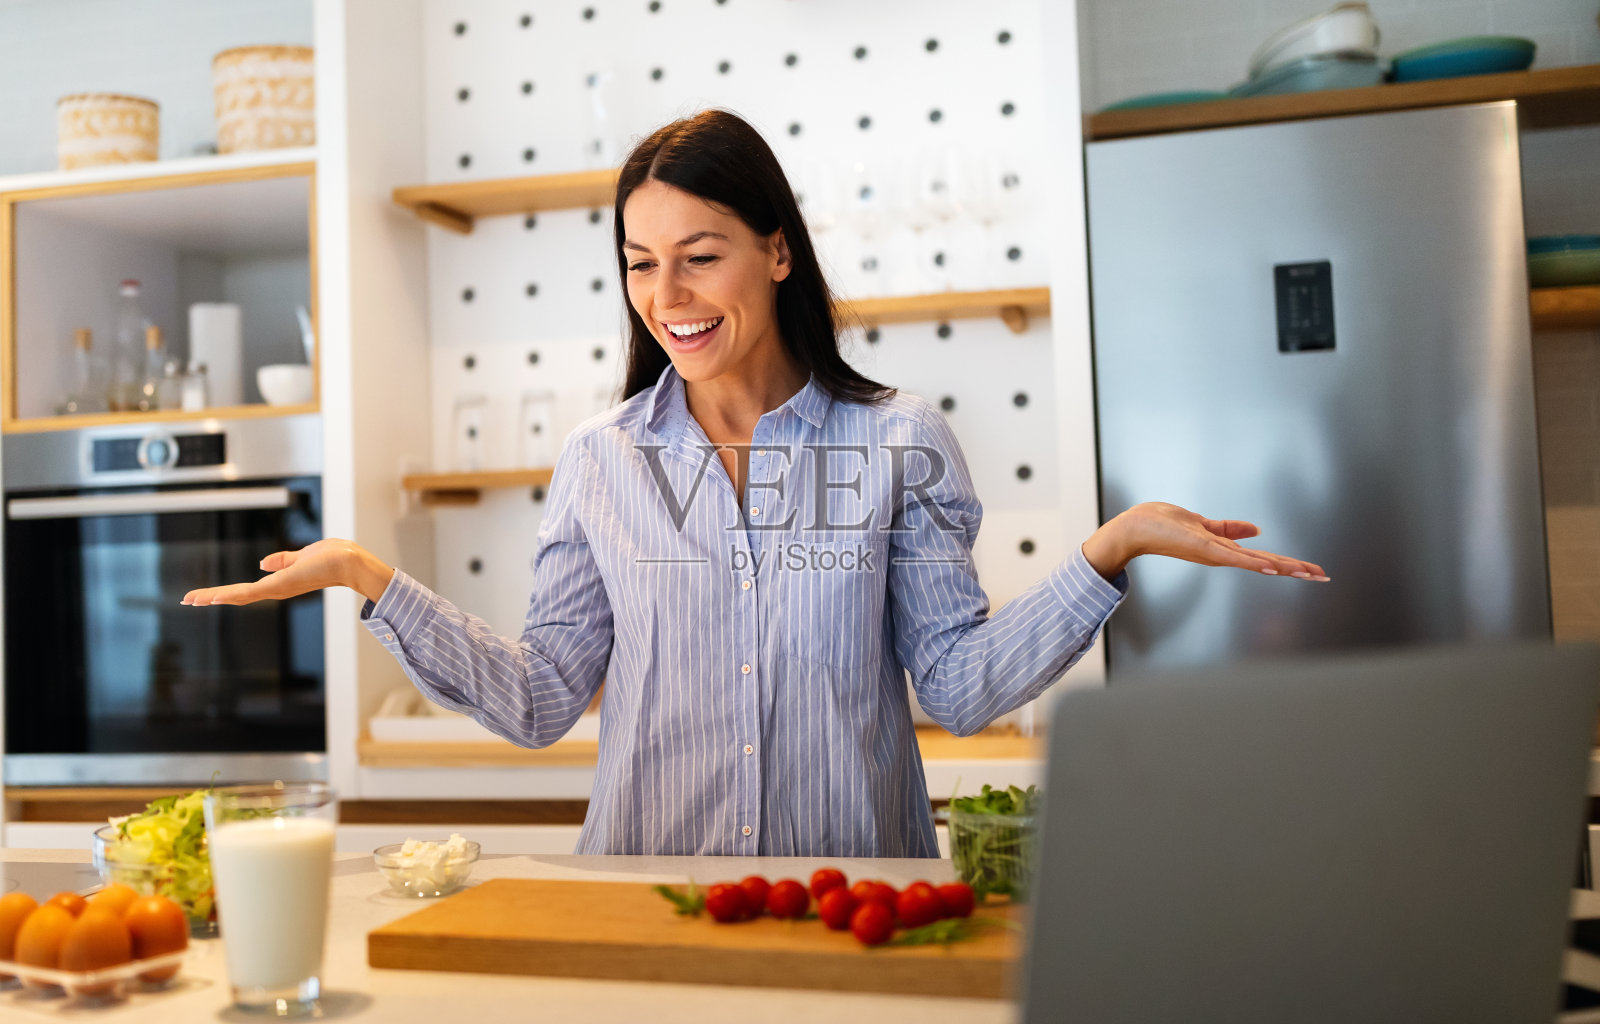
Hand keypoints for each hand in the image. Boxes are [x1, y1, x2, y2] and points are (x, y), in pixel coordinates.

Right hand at [181, 538, 394, 606]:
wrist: (351, 562)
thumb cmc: (335, 558)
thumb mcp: (302, 555)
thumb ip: (283, 560)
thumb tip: (264, 563)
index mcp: (281, 583)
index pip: (247, 589)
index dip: (226, 591)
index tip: (205, 594)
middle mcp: (276, 590)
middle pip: (238, 595)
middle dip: (212, 597)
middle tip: (187, 599)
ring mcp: (278, 589)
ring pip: (239, 595)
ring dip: (213, 596)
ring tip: (192, 599)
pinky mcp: (280, 586)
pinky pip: (250, 592)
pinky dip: (230, 595)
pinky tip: (212, 597)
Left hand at [1082, 502, 1328, 581]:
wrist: (1136, 528)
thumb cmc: (1163, 525)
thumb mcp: (1203, 524)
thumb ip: (1229, 529)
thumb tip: (1255, 530)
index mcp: (1224, 551)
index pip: (1263, 559)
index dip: (1289, 564)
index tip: (1314, 570)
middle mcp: (1222, 557)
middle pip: (1267, 564)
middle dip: (1295, 569)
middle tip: (1323, 576)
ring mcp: (1214, 554)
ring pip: (1256, 563)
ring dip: (1283, 567)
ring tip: (1308, 573)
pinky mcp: (1204, 548)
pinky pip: (1233, 557)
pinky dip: (1252, 562)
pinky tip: (1271, 568)